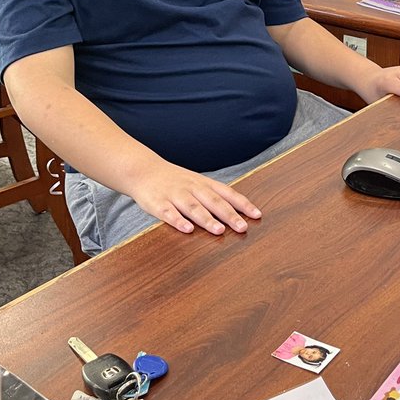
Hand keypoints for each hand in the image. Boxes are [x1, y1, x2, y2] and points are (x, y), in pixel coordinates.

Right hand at [131, 166, 261, 235]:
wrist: (143, 169)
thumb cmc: (175, 180)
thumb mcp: (197, 183)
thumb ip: (215, 196)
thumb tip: (239, 211)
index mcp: (203, 184)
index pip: (227, 193)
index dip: (242, 204)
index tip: (257, 215)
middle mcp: (192, 188)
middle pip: (213, 201)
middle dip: (229, 215)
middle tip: (243, 228)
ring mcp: (175, 195)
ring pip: (193, 207)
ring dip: (206, 219)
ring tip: (219, 230)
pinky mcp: (158, 203)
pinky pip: (168, 213)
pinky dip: (178, 221)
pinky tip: (187, 230)